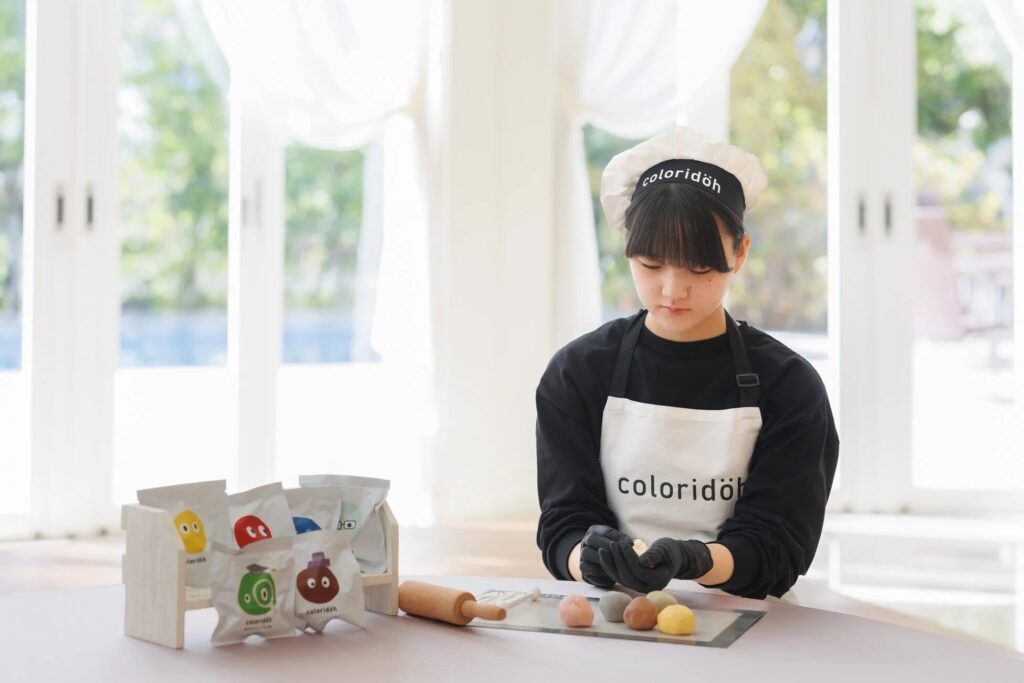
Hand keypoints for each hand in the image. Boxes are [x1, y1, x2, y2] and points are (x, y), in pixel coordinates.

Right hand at [579, 525, 632, 587]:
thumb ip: (623, 541)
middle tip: (621, 554)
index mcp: (594, 532)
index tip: (630, 544)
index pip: (605, 531)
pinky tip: (610, 575)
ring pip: (586, 553)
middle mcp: (585, 542)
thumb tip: (630, 543)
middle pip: (591, 539)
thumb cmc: (614, 552)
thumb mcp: (618, 543)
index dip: (617, 537)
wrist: (602, 566)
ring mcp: (582, 556)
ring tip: (616, 565)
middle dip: (607, 546)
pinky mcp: (583, 569)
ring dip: (602, 559)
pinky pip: (587, 569)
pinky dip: (599, 572)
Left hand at [598, 537, 712, 592]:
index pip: (639, 571)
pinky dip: (610, 567)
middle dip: (618, 560)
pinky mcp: (633, 583)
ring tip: (603, 549)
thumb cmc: (670, 551)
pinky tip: (604, 556)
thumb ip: (655, 555)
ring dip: (611, 564)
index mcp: (659, 581)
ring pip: (621, 578)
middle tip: (612, 544)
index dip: (629, 557)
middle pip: (628, 577)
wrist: (672, 559)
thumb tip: (643, 561)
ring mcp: (639, 587)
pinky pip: (619, 577)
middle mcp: (648, 588)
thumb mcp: (665, 550)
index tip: (622, 542)